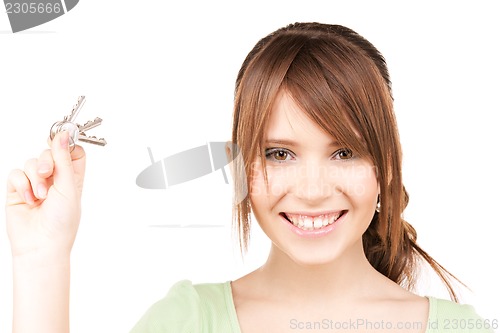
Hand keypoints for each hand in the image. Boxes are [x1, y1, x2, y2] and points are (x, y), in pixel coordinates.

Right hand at [5, 131, 85, 257]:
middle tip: (46, 174)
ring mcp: (35, 184)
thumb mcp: (68, 188)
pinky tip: (29, 200)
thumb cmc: (62, 222)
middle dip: (47, 161)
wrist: (41, 245)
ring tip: (40, 197)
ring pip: (31, 162)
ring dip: (35, 178)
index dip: (67, 145)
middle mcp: (54, 179)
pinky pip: (16, 173)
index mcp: (72, 178)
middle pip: (49, 153)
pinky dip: (22, 184)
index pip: (72, 152)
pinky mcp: (17, 190)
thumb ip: (64, 160)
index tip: (61, 140)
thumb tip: (63, 135)